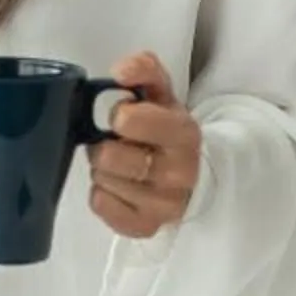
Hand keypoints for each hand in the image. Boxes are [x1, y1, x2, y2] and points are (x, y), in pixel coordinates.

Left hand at [86, 52, 202, 239]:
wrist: (194, 172)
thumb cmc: (167, 129)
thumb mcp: (161, 93)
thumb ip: (144, 69)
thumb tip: (121, 71)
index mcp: (183, 132)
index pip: (128, 119)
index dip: (118, 115)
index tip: (124, 118)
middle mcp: (179, 172)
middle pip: (108, 156)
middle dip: (104, 146)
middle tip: (115, 144)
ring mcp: (164, 204)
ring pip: (102, 182)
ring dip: (103, 170)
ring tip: (119, 165)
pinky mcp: (147, 226)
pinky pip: (101, 206)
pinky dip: (102, 194)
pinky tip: (118, 187)